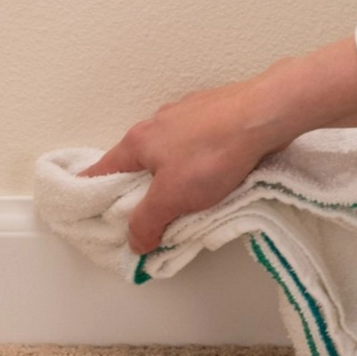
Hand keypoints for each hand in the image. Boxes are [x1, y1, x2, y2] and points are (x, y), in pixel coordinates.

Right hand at [80, 76, 290, 254]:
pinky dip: (197, 161)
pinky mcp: (216, 113)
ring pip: (169, 151)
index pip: (102, 170)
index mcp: (138, 141)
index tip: (92, 211)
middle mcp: (157, 123)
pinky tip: (214, 174)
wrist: (265, 114)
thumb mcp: (172, 198)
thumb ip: (148, 222)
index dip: (93, 193)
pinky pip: (197, 143)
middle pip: (137, 161)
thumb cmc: (214, 152)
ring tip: (186, 198)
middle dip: (139, 188)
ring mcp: (187, 114)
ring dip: (171, 174)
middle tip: (147, 215)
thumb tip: (134, 242)